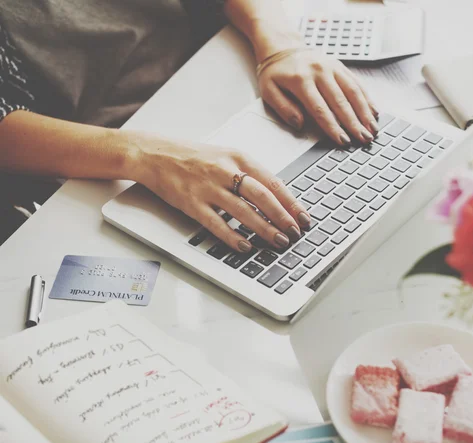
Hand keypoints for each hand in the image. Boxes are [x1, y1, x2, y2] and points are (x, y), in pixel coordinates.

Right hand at [128, 132, 309, 252]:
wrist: (155, 154)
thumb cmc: (193, 156)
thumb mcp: (227, 156)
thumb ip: (250, 174)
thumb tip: (277, 197)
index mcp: (238, 157)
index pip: (273, 181)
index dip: (291, 202)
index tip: (304, 217)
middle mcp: (225, 171)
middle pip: (262, 196)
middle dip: (283, 217)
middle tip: (295, 233)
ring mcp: (208, 188)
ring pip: (243, 211)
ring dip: (264, 229)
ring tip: (278, 242)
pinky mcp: (192, 203)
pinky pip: (216, 224)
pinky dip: (233, 237)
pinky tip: (246, 246)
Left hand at [258, 49, 379, 145]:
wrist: (283, 47)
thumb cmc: (276, 73)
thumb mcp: (269, 91)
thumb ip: (283, 108)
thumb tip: (299, 124)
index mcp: (301, 80)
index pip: (320, 109)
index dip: (333, 127)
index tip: (342, 141)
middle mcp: (319, 72)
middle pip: (340, 102)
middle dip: (354, 123)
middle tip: (363, 139)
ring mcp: (332, 67)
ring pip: (353, 92)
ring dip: (365, 112)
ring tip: (372, 129)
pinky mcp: (341, 66)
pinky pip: (356, 83)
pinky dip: (367, 98)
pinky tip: (374, 112)